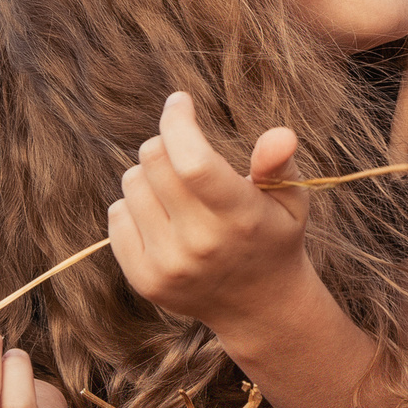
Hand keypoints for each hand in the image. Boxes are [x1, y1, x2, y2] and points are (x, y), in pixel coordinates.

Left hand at [107, 91, 312, 336]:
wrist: (259, 306)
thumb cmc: (274, 235)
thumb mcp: (291, 198)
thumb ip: (279, 164)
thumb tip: (281, 134)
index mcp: (240, 217)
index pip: (192, 161)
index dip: (178, 122)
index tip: (180, 101)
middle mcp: (200, 244)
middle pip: (153, 162)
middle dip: (165, 142)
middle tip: (183, 149)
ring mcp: (168, 265)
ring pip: (131, 185)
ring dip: (149, 174)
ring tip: (177, 190)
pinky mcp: (144, 279)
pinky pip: (116, 216)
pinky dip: (133, 206)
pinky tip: (161, 215)